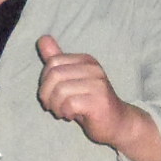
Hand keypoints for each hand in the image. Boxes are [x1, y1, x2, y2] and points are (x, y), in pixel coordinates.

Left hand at [37, 37, 160, 160]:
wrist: (117, 123)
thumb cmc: (90, 102)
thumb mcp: (71, 80)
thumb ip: (57, 60)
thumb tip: (42, 38)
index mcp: (85, 60)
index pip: (53, 61)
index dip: (45, 82)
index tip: (51, 95)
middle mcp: (93, 69)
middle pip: (54, 75)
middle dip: (47, 94)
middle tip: (53, 106)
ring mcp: (98, 84)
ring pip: (60, 90)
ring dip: (56, 106)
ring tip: (63, 112)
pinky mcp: (99, 101)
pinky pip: (70, 104)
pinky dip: (65, 112)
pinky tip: (72, 116)